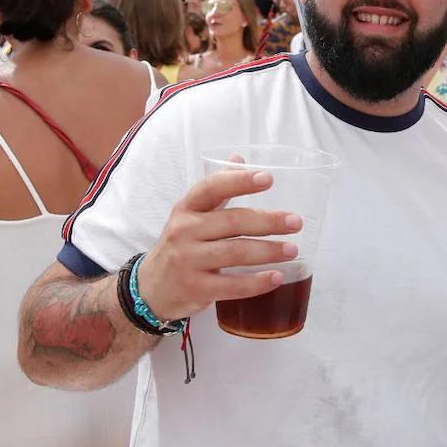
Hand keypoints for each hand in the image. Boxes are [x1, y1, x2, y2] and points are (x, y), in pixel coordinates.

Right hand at [137, 169, 302, 321]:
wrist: (151, 289)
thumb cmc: (180, 246)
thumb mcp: (191, 215)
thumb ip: (216, 190)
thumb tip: (239, 157)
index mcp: (186, 208)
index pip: (212, 188)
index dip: (239, 181)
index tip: (268, 178)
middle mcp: (184, 231)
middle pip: (232, 222)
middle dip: (267, 222)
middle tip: (296, 222)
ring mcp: (188, 261)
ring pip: (235, 253)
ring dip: (268, 251)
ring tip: (292, 250)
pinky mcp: (195, 289)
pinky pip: (231, 286)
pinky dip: (256, 283)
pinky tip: (277, 277)